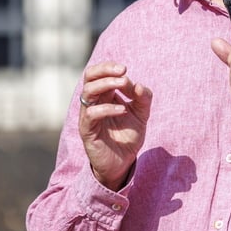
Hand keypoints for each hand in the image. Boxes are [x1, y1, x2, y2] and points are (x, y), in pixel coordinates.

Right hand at [78, 62, 151, 189]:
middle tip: (123, 71)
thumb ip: (143, 99)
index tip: (125, 70)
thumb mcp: (141, 115)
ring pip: (88, 92)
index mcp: (105, 95)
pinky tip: (122, 110)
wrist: (122, 163)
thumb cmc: (128, 136)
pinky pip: (92, 114)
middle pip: (89, 77)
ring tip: (124, 84)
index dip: (111, 68)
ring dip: (106, 84)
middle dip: (105, 70)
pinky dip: (107, 108)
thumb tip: (139, 85)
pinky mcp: (87, 130)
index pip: (99, 73)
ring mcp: (89, 115)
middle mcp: (94, 102)